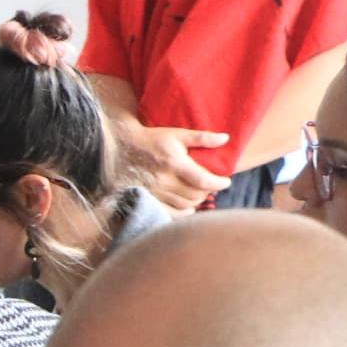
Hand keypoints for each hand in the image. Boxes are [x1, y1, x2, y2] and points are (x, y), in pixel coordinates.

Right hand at [112, 117, 232, 210]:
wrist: (121, 148)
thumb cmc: (151, 139)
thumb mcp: (176, 134)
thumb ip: (202, 138)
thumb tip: (225, 139)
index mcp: (174, 163)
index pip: (203, 180)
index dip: (218, 183)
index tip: (226, 182)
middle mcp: (164, 180)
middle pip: (196, 194)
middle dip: (209, 191)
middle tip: (212, 185)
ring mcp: (155, 192)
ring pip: (185, 204)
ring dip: (197, 200)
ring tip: (201, 193)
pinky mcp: (147, 198)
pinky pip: (170, 212)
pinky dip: (183, 212)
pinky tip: (189, 206)